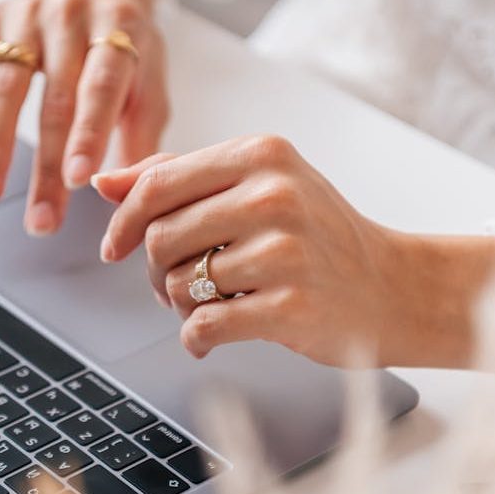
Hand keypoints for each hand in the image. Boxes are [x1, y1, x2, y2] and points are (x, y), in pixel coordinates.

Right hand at [0, 0, 168, 235]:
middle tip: (39, 219)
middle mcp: (71, 17)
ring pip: (5, 84)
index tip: (78, 181)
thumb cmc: (128, 51)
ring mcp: (30, 15)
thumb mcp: (151, 86)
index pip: (101, 88)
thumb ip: (143, 136)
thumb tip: (129, 193)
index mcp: (119, 31)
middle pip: (53, 99)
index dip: (89, 134)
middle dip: (45, 166)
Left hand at [92, 136, 405, 366]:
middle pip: (160, 237)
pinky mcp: (290, 306)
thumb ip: (179, 177)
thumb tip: (103, 183)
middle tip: (171, 285)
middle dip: (153, 270)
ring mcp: (285, 251)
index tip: (115, 247)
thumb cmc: (315, 234)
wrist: (391, 287)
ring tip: (207, 305)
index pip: (157, 183)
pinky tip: (208, 337)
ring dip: (178, 305)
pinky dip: (194, 339)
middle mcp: (274, 194)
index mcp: (260, 155)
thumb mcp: (256, 184)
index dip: (122, 221)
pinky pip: (203, 326)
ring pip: (178, 284)